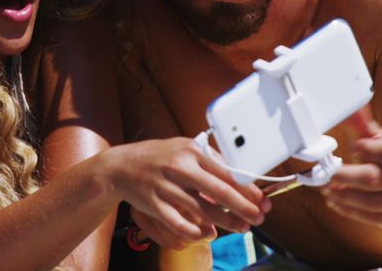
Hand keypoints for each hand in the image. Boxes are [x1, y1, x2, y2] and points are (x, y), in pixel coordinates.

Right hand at [104, 137, 269, 248]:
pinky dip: (195, 231)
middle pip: (218, 191)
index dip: (247, 188)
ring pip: (202, 210)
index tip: (261, 199)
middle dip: (242, 207)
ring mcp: (165, 186)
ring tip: (242, 228)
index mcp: (190, 151)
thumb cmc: (159, 157)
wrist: (120, 166)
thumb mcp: (183, 148)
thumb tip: (241, 174)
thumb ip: (209, 159)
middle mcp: (179, 167)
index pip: (225, 171)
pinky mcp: (153, 204)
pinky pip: (179, 223)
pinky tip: (208, 233)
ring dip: (226, 222)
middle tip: (259, 217)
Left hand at [324, 116, 381, 228]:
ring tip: (329, 191)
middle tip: (327, 175)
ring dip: (346, 197)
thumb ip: (366, 127)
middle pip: (377, 179)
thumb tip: (350, 109)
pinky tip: (339, 204)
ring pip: (375, 202)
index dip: (366, 151)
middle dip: (346, 177)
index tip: (349, 148)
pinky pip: (379, 219)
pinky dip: (353, 212)